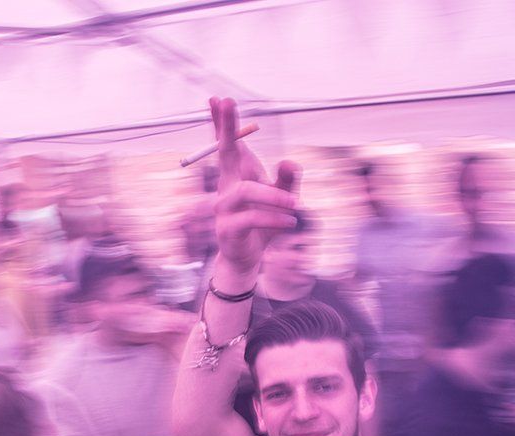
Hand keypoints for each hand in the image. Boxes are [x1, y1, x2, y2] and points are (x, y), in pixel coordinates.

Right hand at [210, 97, 298, 277]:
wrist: (248, 258)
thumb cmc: (263, 223)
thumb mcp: (283, 198)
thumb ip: (288, 180)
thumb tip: (290, 161)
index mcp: (237, 176)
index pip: (229, 145)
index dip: (223, 123)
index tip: (218, 99)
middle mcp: (227, 187)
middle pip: (224, 153)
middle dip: (226, 127)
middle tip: (226, 101)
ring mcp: (224, 208)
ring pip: (246, 192)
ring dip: (273, 196)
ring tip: (296, 204)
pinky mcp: (228, 229)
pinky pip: (251, 218)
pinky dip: (274, 219)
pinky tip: (290, 221)